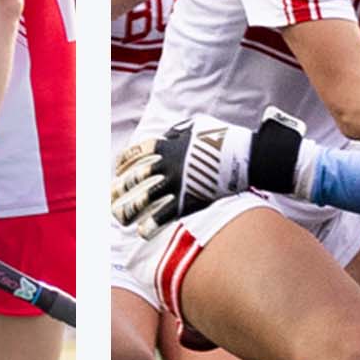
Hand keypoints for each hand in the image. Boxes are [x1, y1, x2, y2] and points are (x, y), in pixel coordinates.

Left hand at [111, 109, 305, 238]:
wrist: (249, 157)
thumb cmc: (227, 140)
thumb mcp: (200, 126)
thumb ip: (180, 132)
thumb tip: (169, 134)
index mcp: (169, 144)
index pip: (137, 152)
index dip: (124, 162)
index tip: (118, 169)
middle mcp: (168, 164)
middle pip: (134, 178)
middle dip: (119, 189)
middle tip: (110, 198)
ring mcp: (177, 183)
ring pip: (143, 198)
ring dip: (128, 210)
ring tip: (120, 220)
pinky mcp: (188, 200)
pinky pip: (163, 215)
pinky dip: (150, 225)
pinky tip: (143, 233)